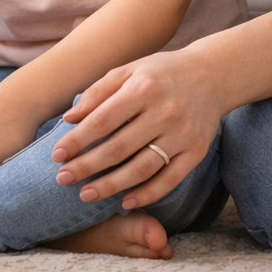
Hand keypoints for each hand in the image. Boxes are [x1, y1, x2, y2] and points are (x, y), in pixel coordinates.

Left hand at [50, 51, 222, 208]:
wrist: (214, 74)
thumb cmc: (162, 72)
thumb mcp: (129, 70)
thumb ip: (98, 92)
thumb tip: (69, 119)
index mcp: (143, 88)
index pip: (102, 121)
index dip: (77, 141)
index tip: (57, 155)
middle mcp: (164, 112)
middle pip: (118, 148)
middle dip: (87, 167)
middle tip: (63, 179)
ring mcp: (182, 134)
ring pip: (142, 168)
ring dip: (111, 186)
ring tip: (87, 195)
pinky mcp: (197, 152)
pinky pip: (170, 180)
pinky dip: (148, 194)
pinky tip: (126, 202)